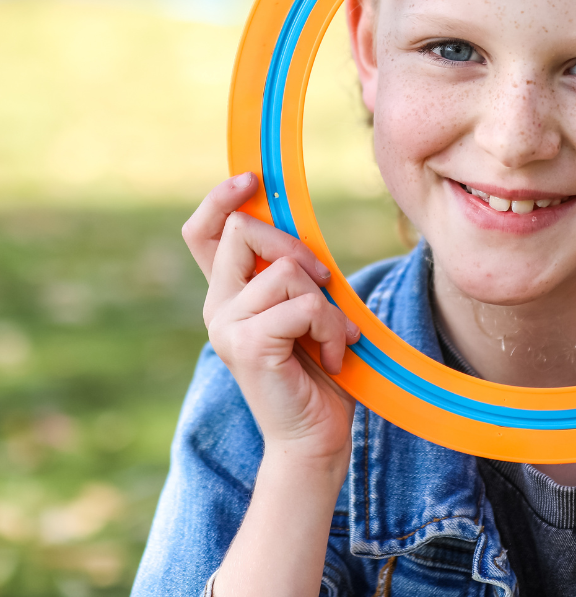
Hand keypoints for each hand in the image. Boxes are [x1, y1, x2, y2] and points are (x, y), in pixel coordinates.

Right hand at [183, 175, 358, 461]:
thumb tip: (295, 219)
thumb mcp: (305, 304)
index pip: (203, 232)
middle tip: (324, 280)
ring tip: (333, 335)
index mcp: (229, 294)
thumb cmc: (317, 368)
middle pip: (243, 231)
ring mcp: (227, 327)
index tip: (251, 179)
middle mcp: (218, 307)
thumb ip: (293, 269)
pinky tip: (332, 354)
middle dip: (293, 244)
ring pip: (285, 269)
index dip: (220, 199)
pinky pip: (303, 304)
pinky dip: (330, 325)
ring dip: (325, 300)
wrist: (316, 437)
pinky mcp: (249, 346)